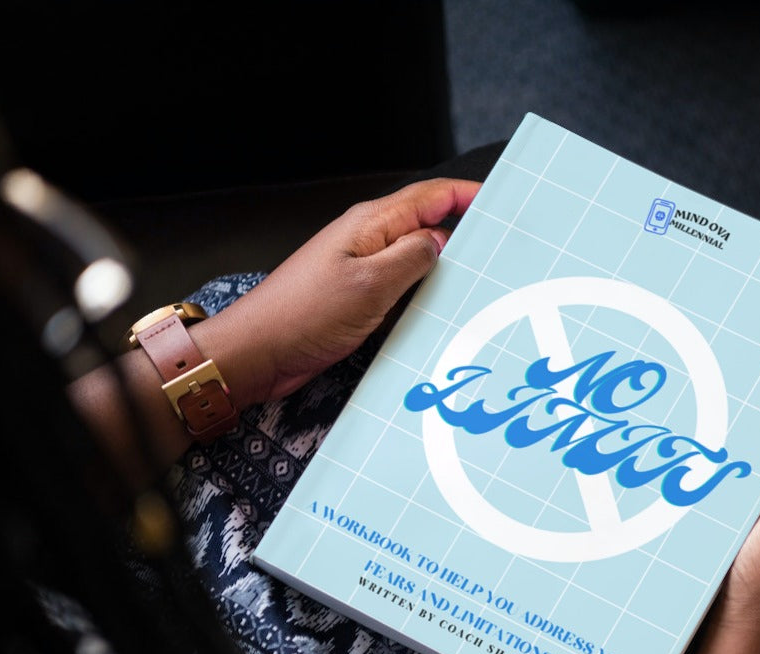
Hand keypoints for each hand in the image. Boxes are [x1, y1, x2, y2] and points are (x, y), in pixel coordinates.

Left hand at [194, 177, 480, 408]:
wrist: (258, 352)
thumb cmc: (301, 316)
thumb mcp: (370, 284)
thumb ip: (413, 257)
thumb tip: (441, 242)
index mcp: (371, 224)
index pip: (431, 196)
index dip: (468, 196)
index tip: (501, 204)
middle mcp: (367, 240)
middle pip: (427, 224)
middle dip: (463, 233)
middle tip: (498, 250)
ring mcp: (361, 268)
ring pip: (416, 258)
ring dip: (443, 268)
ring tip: (476, 282)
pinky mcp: (356, 296)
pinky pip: (400, 286)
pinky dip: (422, 293)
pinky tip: (436, 310)